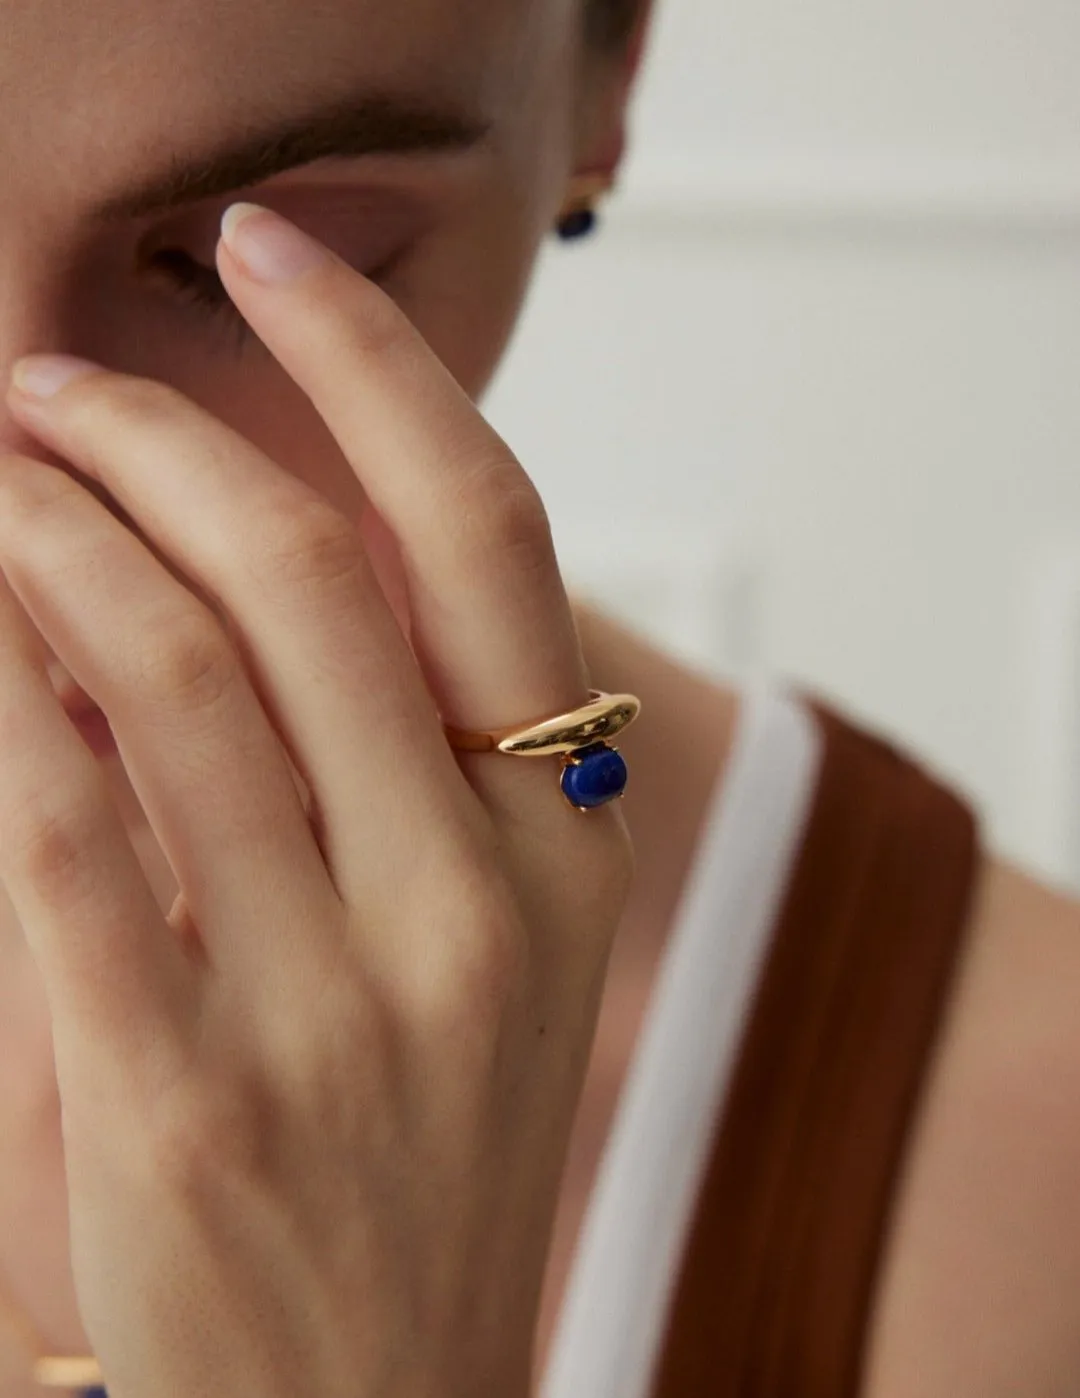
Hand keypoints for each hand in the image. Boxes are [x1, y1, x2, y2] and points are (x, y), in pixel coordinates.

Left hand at [0, 204, 632, 1397]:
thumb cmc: (419, 1159)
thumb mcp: (481, 941)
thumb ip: (410, 753)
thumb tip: (256, 554)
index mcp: (569, 845)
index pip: (492, 534)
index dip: (377, 365)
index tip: (274, 256)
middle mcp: (478, 902)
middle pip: (312, 571)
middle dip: (164, 431)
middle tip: (55, 383)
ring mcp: (341, 1005)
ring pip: (170, 672)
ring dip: (51, 529)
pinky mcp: (184, 1100)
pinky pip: (61, 828)